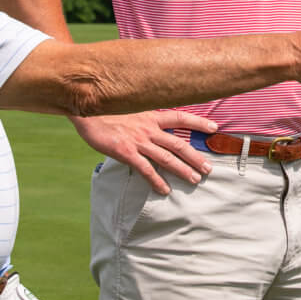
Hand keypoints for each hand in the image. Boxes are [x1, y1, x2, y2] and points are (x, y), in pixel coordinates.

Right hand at [70, 110, 215, 194]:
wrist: (86, 111)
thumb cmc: (105, 111)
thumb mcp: (129, 110)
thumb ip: (143, 119)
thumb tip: (153, 127)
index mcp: (150, 115)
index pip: (180, 117)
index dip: (198, 122)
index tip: (214, 128)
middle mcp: (148, 128)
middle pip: (178, 143)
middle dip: (195, 156)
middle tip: (208, 168)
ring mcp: (138, 140)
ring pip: (166, 157)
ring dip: (182, 170)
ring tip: (194, 180)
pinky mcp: (126, 152)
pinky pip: (145, 169)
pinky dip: (156, 180)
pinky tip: (164, 190)